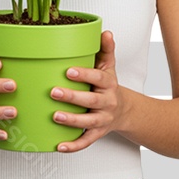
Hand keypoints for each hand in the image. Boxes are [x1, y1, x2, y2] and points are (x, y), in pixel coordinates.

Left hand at [51, 30, 126, 151]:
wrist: (125, 111)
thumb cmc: (108, 86)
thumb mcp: (109, 67)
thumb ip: (105, 50)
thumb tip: (105, 32)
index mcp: (108, 84)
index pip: (98, 78)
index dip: (84, 75)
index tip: (69, 71)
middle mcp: (107, 103)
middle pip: (91, 101)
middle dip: (72, 97)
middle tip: (53, 92)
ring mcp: (102, 120)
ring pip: (88, 122)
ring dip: (71, 121)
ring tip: (54, 116)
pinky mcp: (97, 133)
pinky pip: (86, 141)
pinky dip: (73, 146)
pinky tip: (59, 146)